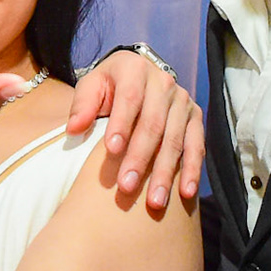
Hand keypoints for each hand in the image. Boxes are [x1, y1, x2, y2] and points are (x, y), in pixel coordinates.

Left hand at [67, 48, 204, 211]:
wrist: (137, 76)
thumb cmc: (108, 87)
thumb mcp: (91, 86)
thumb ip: (82, 105)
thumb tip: (74, 128)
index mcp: (135, 69)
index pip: (130, 98)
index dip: (122, 124)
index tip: (111, 150)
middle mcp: (163, 83)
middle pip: (153, 125)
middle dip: (140, 158)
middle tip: (126, 187)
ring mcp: (182, 101)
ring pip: (174, 140)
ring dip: (164, 173)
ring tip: (153, 201)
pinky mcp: (195, 117)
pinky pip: (196, 146)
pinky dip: (192, 170)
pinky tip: (186, 194)